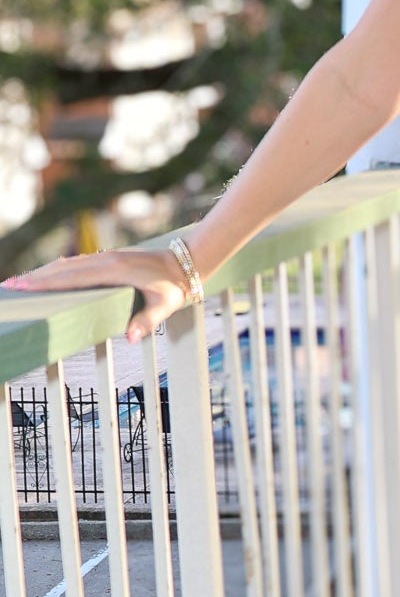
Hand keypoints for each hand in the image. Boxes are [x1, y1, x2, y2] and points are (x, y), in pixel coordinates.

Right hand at [1, 248, 196, 343]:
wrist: (185, 263)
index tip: (23, 287)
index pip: (71, 278)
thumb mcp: (165, 306)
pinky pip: (77, 264)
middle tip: (9, 287)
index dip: (45, 283)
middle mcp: (104, 260)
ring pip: (67, 265)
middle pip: (62, 269)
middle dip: (34, 279)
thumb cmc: (174, 287)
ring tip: (21, 283)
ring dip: (43, 273)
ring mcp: (106, 257)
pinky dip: (59, 270)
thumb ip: (148, 322)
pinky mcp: (108, 258)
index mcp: (113, 271)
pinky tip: (47, 276)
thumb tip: (131, 338)